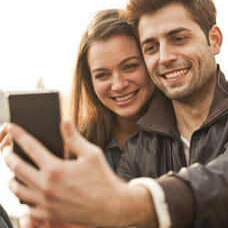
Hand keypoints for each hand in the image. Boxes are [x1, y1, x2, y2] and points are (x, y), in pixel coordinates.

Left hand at [1, 120, 155, 226]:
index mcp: (56, 168)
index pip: (31, 147)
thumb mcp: (92, 154)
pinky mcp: (48, 214)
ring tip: (14, 173)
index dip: (18, 135)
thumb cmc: (103, 179)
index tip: (11, 127)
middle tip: (7, 150)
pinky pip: (26, 207)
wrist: (111, 206)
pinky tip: (27, 193)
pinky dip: (22, 199)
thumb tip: (65, 121)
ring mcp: (45, 202)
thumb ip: (75, 138)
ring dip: (12, 178)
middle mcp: (46, 185)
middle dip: (9, 156)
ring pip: (17, 189)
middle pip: (16, 168)